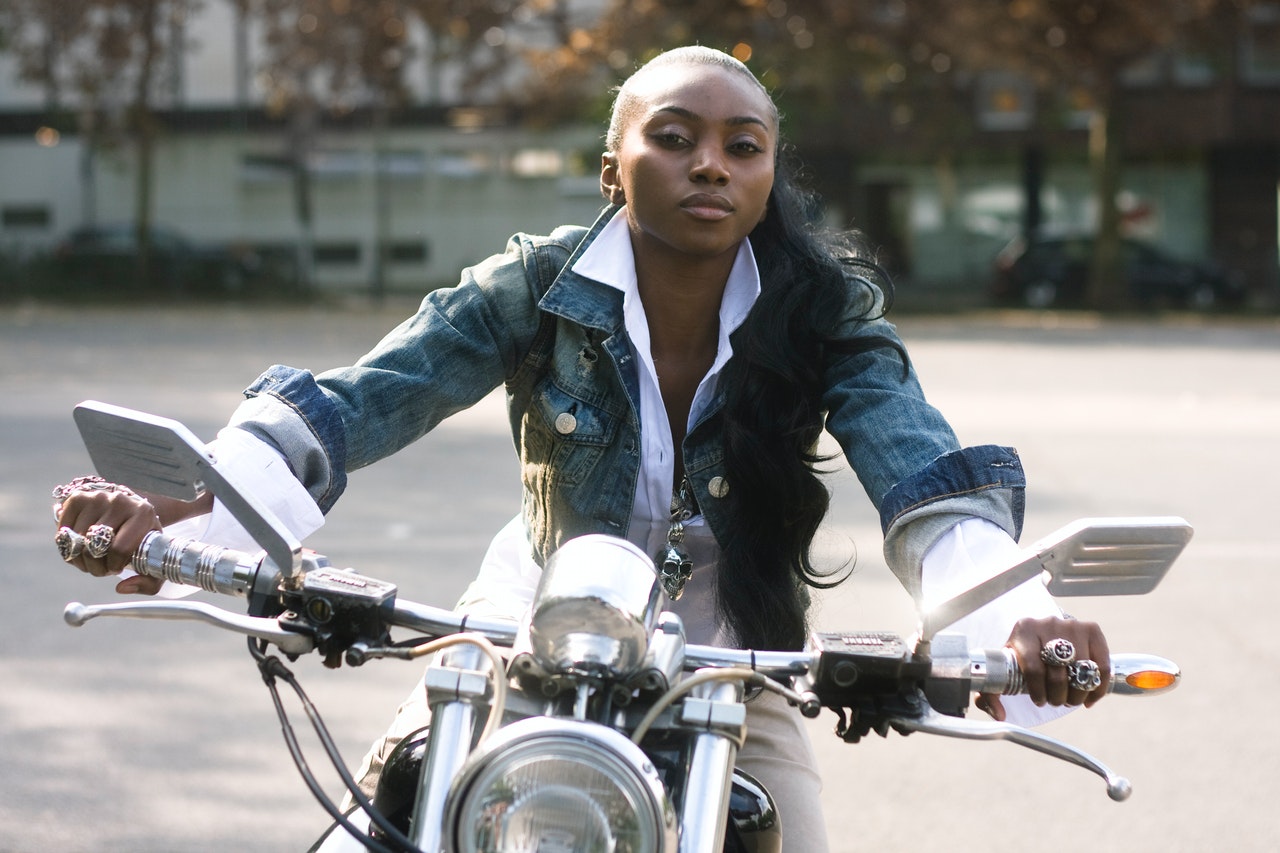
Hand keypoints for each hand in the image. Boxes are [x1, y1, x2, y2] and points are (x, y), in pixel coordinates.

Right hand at [53, 477, 164, 594]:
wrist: (130, 510)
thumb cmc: (142, 539)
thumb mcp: (154, 559)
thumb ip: (149, 582)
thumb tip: (122, 588)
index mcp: (143, 513)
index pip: (119, 549)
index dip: (113, 566)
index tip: (116, 569)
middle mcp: (120, 501)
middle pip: (94, 547)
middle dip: (96, 567)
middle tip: (103, 568)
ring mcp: (96, 497)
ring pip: (76, 542)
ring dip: (81, 560)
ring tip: (94, 559)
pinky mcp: (76, 498)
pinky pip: (63, 534)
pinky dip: (69, 548)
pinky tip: (82, 548)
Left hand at [976, 615, 1109, 720]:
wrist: (1042, 631)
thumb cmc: (1022, 655)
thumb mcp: (1004, 668)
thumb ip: (991, 693)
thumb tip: (999, 714)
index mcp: (1023, 630)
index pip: (1033, 668)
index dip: (1038, 692)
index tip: (1039, 701)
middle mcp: (1048, 623)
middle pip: (1058, 672)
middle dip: (1058, 696)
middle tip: (1056, 701)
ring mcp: (1072, 625)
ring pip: (1082, 670)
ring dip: (1078, 694)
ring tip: (1070, 699)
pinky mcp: (1092, 630)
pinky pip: (1101, 665)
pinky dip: (1097, 688)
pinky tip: (1089, 697)